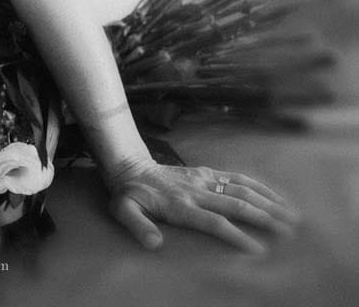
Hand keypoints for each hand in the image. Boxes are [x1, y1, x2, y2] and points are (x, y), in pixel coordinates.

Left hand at [107, 160, 299, 253]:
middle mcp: (196, 191)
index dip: (236, 235)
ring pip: (241, 188)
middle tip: (289, 232)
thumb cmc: (129, 194)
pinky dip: (257, 186)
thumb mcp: (123, 210)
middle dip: (264, 218)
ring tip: (291, 214)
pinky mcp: (206, 171)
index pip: (214, 222)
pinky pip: (236, 177)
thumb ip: (137, 226)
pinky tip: (274, 196)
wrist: (129, 165)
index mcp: (180, 205)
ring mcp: (203, 179)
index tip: (258, 250)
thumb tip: (154, 244)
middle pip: (236, 204)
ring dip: (267, 201)